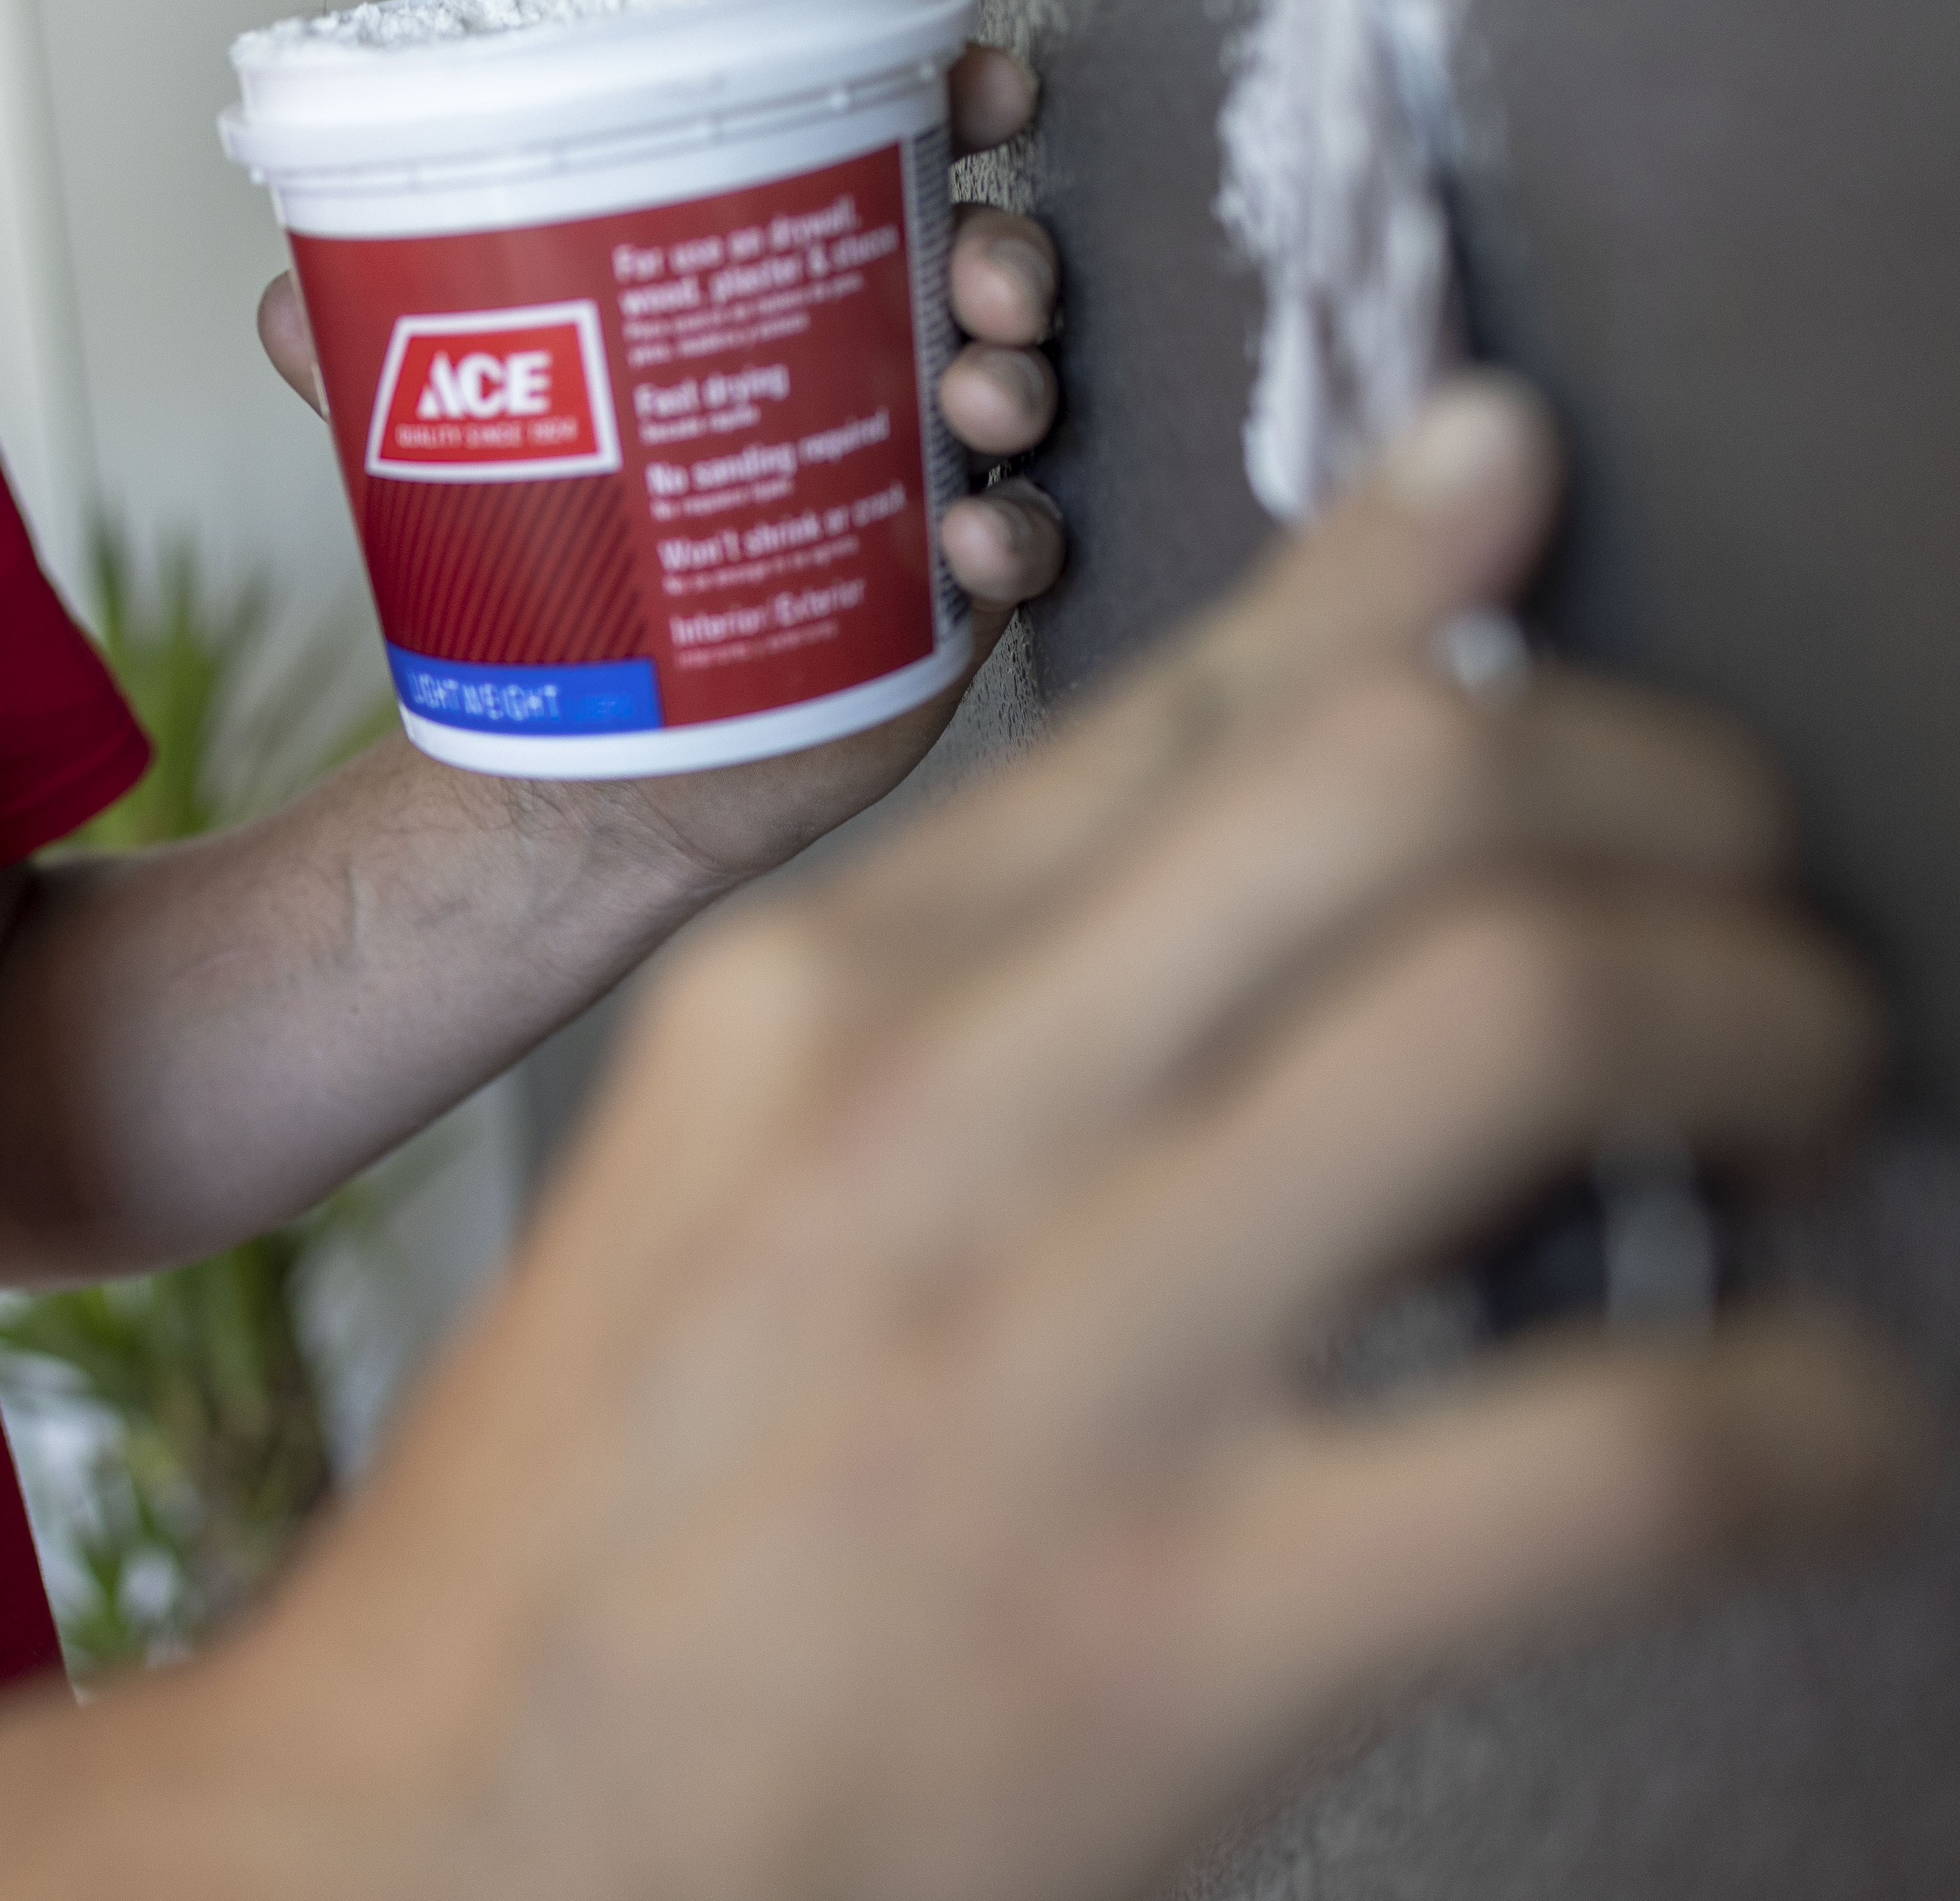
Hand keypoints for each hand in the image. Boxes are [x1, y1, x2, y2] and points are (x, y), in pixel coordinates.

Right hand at [206, 381, 1929, 1900]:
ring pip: (1522, 1010)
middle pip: (1401, 789)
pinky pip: (1620, 1443)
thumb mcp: (720, 1188)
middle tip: (1745, 890)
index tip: (1519, 489)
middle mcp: (924, 1112)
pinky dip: (1803, 1416)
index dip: (1404, 580)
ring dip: (1760, 1022)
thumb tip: (1222, 843)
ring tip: (1804, 1091)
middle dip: (1665, 791)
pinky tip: (1826, 1432)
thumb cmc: (587, 1529)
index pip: (1179, 703)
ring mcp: (1053, 1356)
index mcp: (805, 1002)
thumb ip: (965, 1005)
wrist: (433, 1850)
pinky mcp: (1175, 1628)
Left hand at [257, 46, 1067, 887]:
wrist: (575, 763)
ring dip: (1017, 374)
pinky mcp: (937, 603)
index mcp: (772, 298)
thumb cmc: (541, 572)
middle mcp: (863, 373)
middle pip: (979, 265)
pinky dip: (1016, 532)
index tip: (980, 88)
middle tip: (978, 275)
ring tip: (974, 396)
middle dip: (1006, 248)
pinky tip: (968, 535)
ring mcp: (912, 484)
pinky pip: (1021, 547)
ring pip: (1016, 391)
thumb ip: (364, 370)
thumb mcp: (442, 450)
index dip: (953, 105)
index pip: (885, 165)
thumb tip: (278, 299)